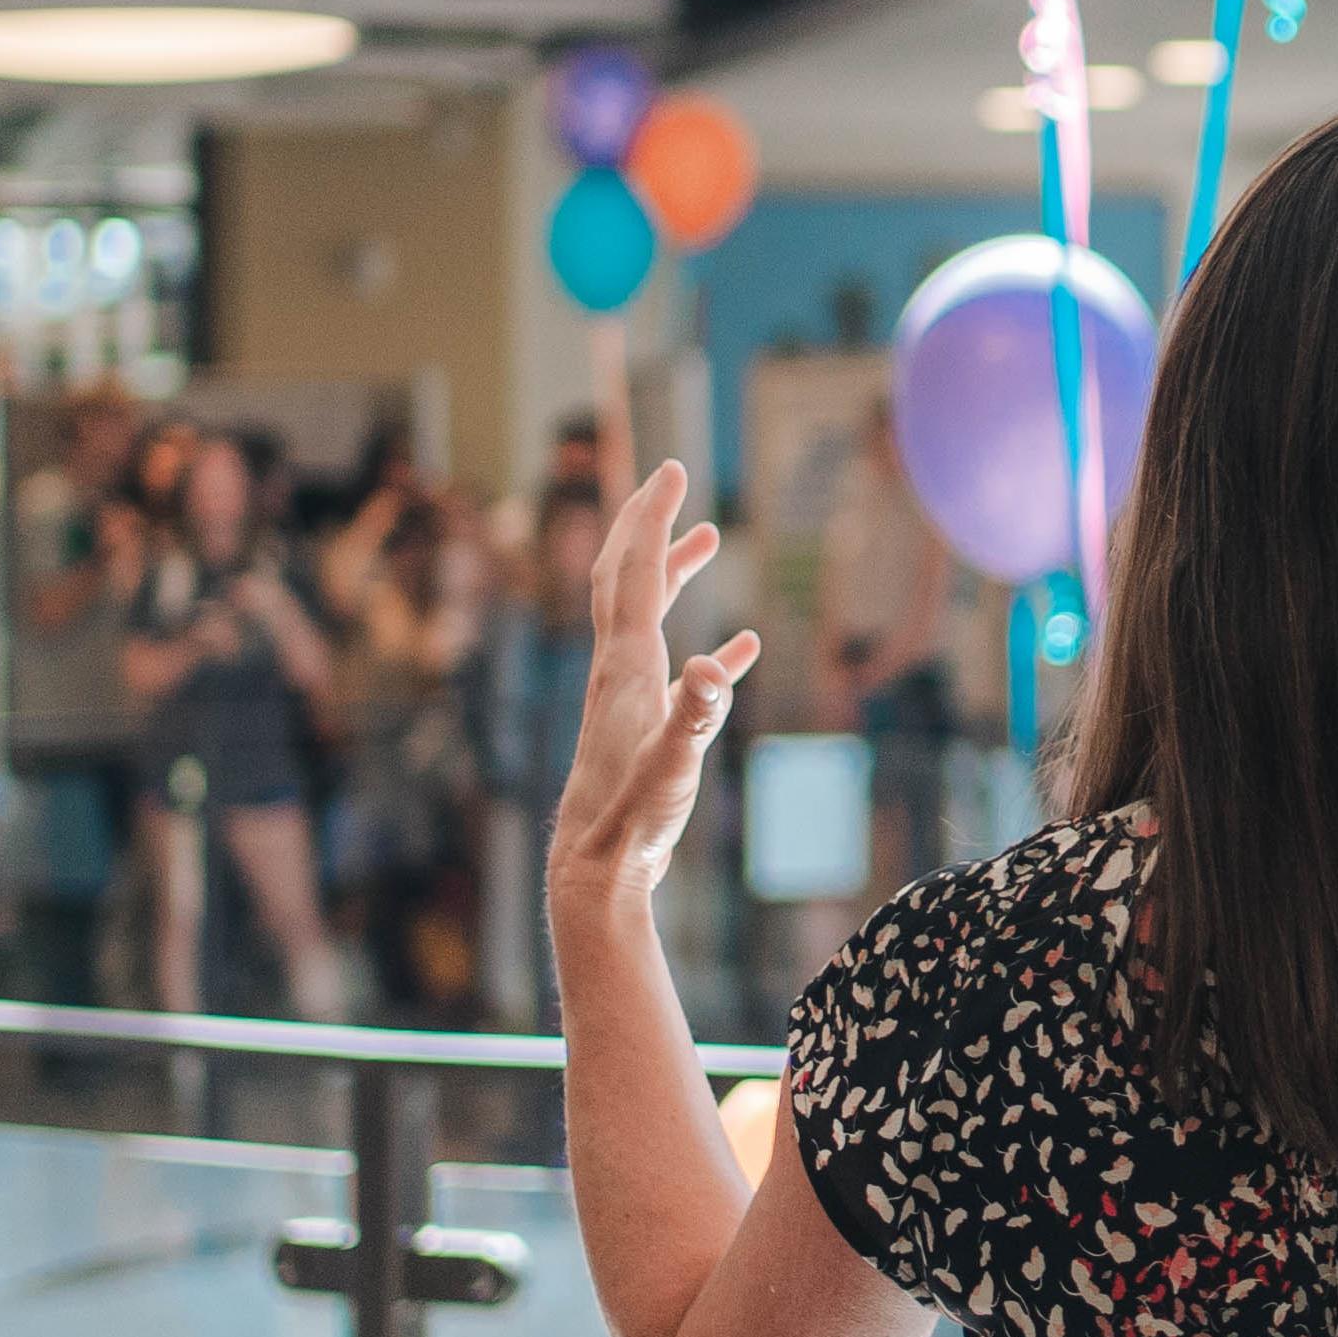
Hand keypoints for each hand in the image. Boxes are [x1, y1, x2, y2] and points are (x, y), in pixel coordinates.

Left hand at [549, 465, 757, 917]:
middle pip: (624, 577)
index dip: (654, 518)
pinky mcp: (642, 728)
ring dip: (672, 573)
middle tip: (670, 482)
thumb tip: (715, 667)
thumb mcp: (674, 764)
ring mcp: (627, 697)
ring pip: (643, 615)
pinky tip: (741, 652)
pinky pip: (676, 671)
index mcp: (626, 666)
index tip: (672, 468)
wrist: (596, 868)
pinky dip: (707, 650)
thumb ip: (696, 715)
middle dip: (646, 525)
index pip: (638, 572)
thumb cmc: (633, 818)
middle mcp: (618, 670)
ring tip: (708, 541)